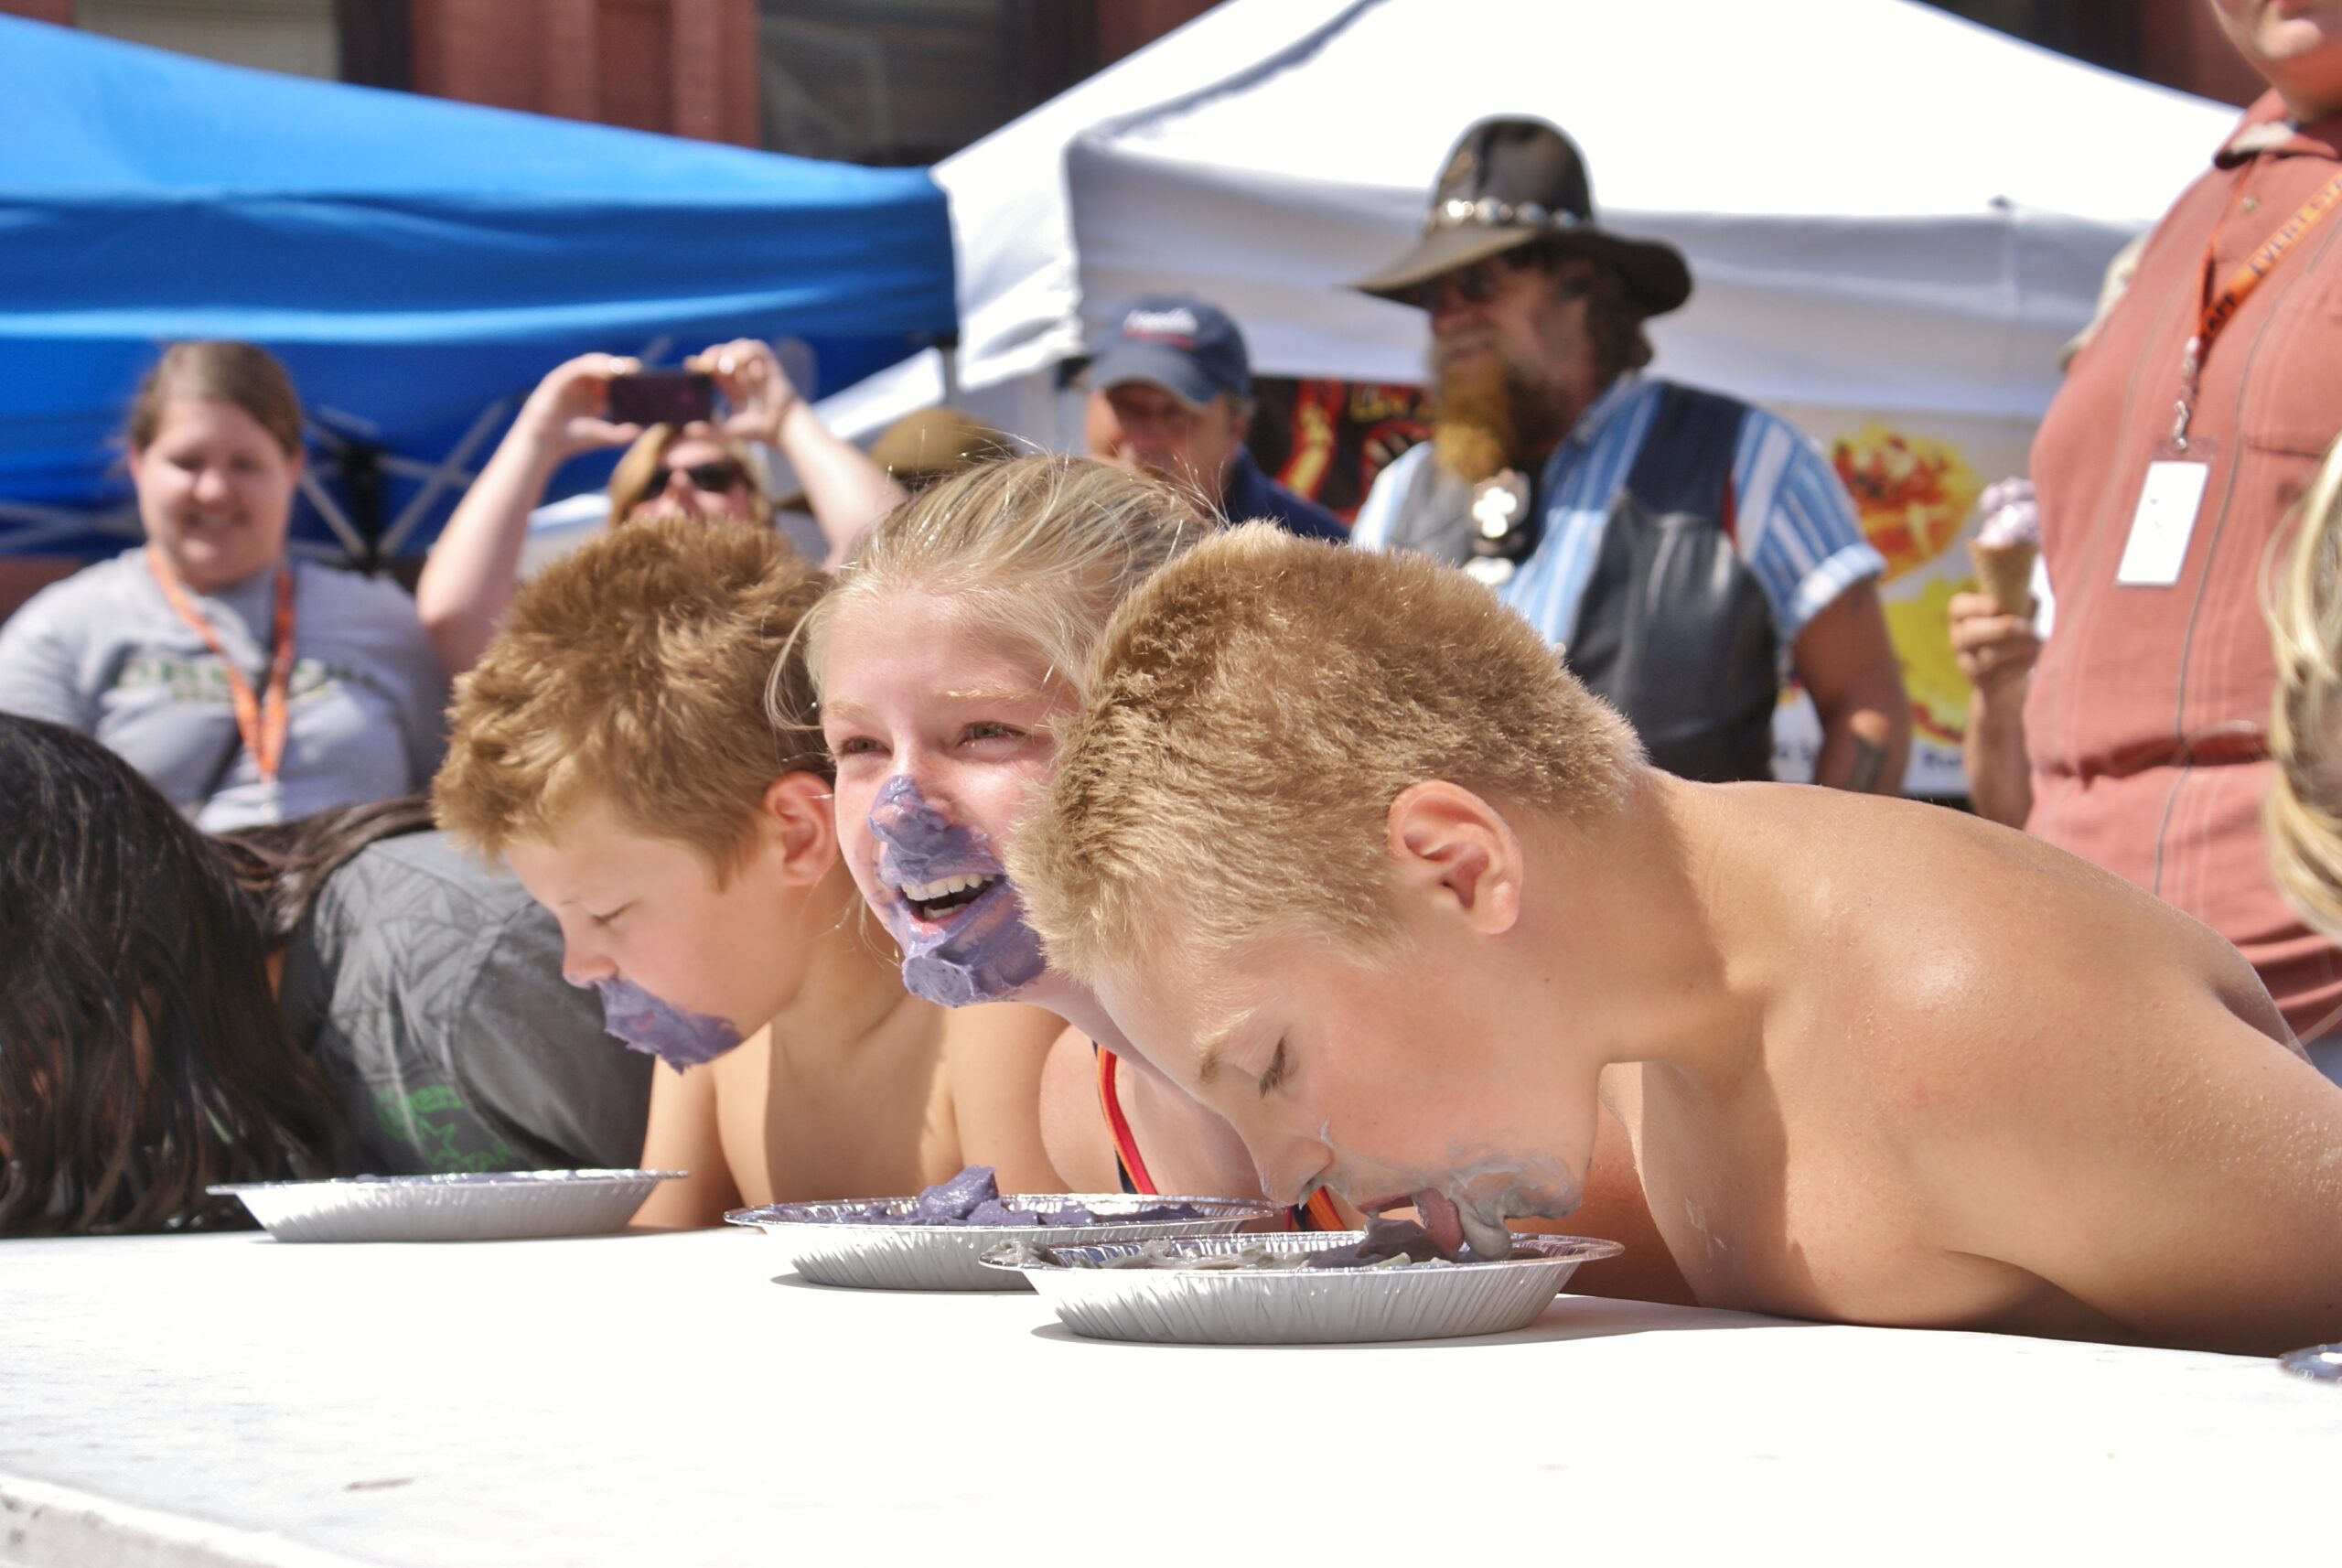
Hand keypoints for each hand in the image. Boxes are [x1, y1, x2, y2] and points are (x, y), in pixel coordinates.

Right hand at [514, 353, 643, 459]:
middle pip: (606, 369)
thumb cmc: (571, 439)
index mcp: (595, 394)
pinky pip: (577, 368)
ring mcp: (571, 380)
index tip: (645, 376)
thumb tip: (639, 431)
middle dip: (621, 367)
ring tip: (624, 367)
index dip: (628, 375)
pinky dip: (591, 367)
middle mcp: (584, 384)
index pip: (615, 379)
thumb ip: (618, 435)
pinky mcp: (558, 379)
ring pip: (592, 364)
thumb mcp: (600, 436)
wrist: (543, 444)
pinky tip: (605, 370)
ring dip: (608, 363)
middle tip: (637, 368)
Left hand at [693, 339, 800, 448]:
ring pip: (739, 346)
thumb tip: (688, 430)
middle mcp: (744, 375)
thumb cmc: (761, 431)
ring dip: (726, 351)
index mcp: (733, 387)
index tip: (689, 364)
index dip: (701, 364)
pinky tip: (733, 362)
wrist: (785, 430)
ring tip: (717, 364)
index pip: (713, 368)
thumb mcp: (731, 432)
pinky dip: (744, 352)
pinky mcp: (771, 366)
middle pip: (724, 353)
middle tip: (702, 364)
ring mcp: (757, 368)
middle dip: (711, 355)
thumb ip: (712, 432)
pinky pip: (757, 350)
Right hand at [1948, 590, 2040, 706]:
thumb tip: (2025, 601)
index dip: (1976, 607)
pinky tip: (2034, 659)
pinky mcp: (1982, 683)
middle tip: (2028, 628)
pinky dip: (2021, 665)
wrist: (2017, 674)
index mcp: (1964, 616)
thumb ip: (2022, 601)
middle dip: (2001, 630)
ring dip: (2018, 647)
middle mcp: (1960, 639)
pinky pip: (2000, 675)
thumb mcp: (2024, 609)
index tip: (1998, 607)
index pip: (1958, 608)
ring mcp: (1967, 663)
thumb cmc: (2022, 631)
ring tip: (2039, 642)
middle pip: (1970, 634)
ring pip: (1988, 657)